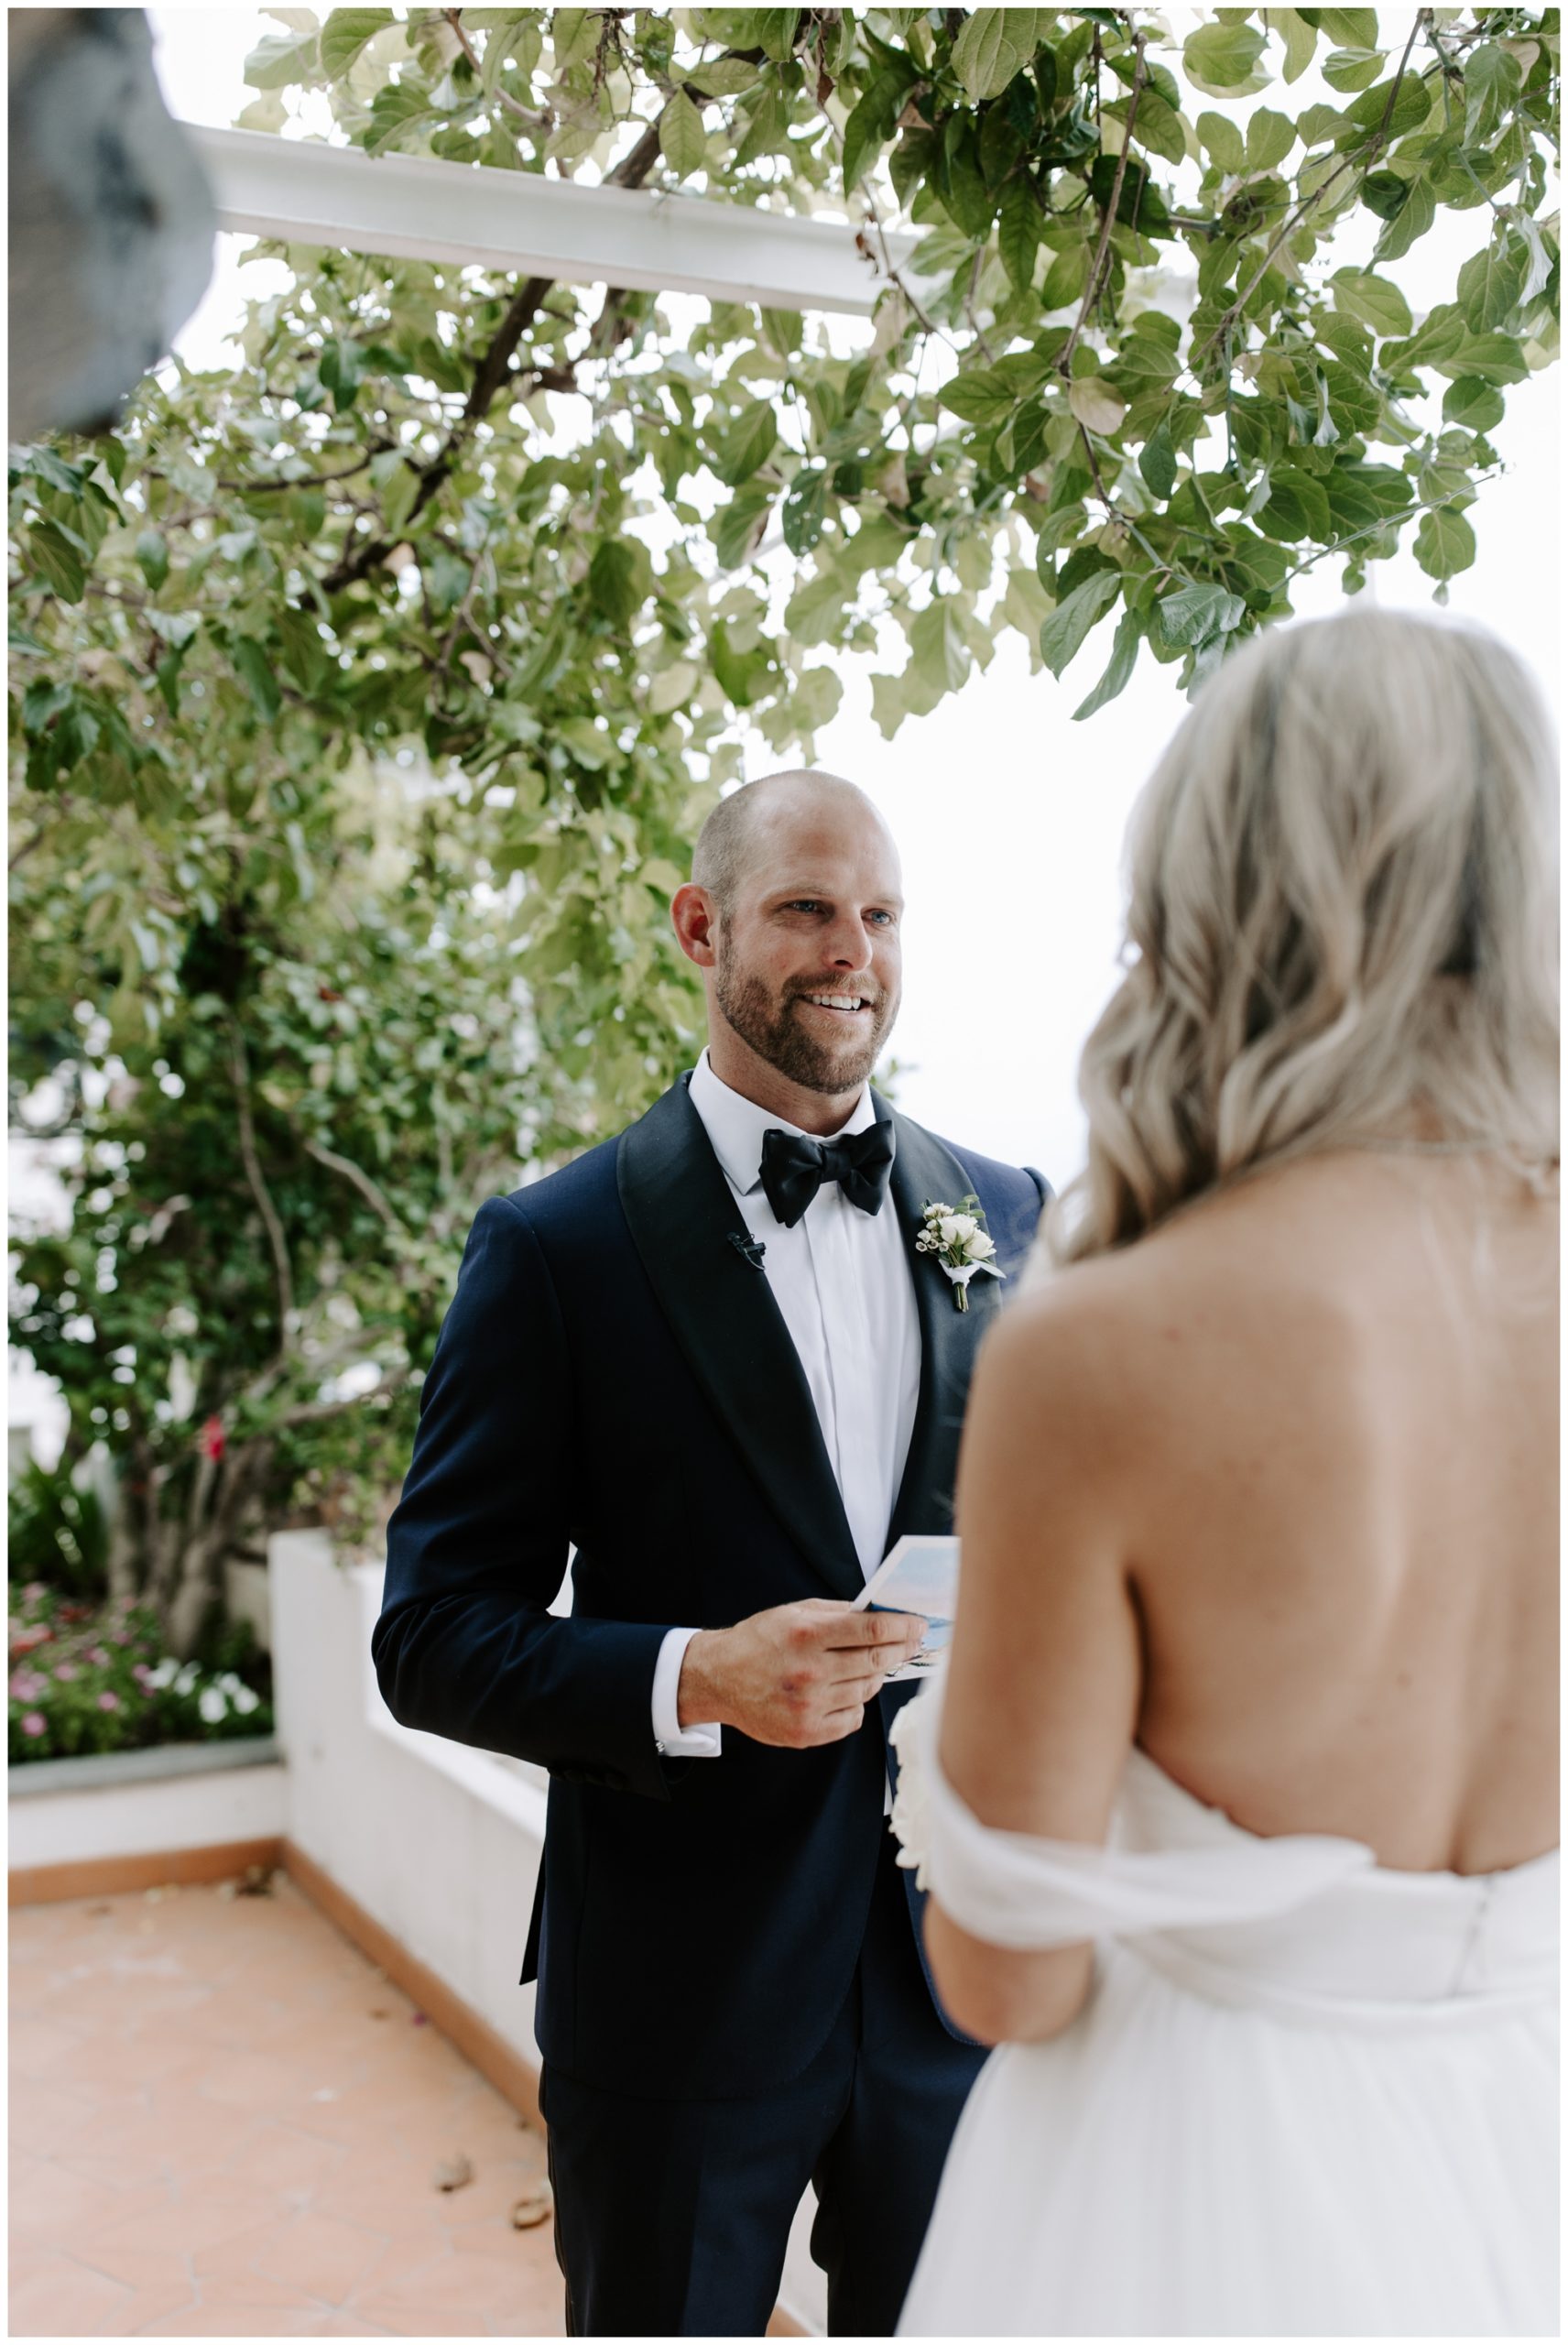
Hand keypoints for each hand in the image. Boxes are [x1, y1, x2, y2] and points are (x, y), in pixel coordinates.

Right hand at [678, 1599, 927, 1749]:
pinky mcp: (806, 1732)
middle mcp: (809, 1671)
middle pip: (875, 1661)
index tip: (919, 1626)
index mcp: (806, 1634)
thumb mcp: (793, 1612)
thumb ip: (837, 1613)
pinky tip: (846, 1691)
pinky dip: (857, 1704)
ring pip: (867, 1691)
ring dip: (875, 1676)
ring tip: (870, 1666)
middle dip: (901, 1650)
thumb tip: (881, 1614)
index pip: (872, 1630)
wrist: (719, 1679)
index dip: (903, 1627)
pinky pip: (853, 1719)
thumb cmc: (760, 1641)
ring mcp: (808, 1706)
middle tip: (912, 1644)